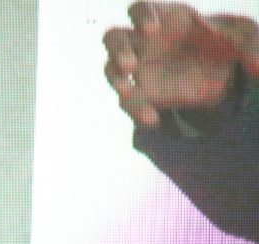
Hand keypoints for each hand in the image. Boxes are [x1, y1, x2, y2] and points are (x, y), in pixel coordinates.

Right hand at [103, 1, 258, 125]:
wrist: (218, 74)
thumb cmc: (225, 43)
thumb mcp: (243, 37)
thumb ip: (251, 44)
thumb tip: (258, 65)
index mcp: (164, 18)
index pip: (139, 9)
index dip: (141, 16)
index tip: (152, 30)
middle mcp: (143, 42)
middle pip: (113, 38)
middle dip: (117, 51)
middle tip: (129, 66)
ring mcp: (138, 69)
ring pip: (112, 71)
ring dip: (116, 81)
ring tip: (128, 92)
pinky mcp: (140, 94)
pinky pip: (129, 102)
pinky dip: (136, 111)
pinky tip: (153, 120)